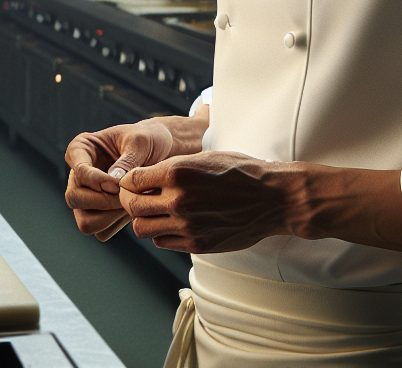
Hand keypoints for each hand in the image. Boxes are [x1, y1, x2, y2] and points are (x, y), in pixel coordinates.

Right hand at [64, 119, 175, 236]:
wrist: (162, 152)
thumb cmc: (148, 140)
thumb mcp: (140, 142)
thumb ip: (126, 161)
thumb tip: (113, 183)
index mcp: (81, 148)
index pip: (78, 170)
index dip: (96, 181)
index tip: (118, 183)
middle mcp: (78, 175)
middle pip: (74, 198)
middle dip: (103, 201)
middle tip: (127, 195)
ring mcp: (86, 197)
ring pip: (85, 222)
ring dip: (111, 217)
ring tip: (132, 202)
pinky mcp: (99, 215)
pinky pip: (102, 232)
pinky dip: (118, 225)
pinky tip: (132, 209)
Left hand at [118, 154, 401, 254]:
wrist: (273, 198)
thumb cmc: (239, 171)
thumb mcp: (202, 157)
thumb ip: (171, 168)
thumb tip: (143, 176)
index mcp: (177, 171)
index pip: (130, 180)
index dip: (129, 181)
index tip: (135, 181)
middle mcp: (177, 199)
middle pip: (133, 207)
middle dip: (132, 201)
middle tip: (140, 197)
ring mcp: (187, 225)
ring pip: (143, 228)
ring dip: (146, 219)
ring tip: (159, 210)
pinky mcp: (197, 244)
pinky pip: (163, 242)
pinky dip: (162, 233)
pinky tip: (175, 222)